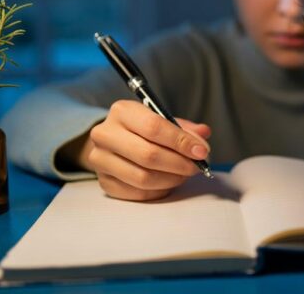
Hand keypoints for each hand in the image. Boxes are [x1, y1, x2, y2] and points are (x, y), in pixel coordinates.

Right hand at [86, 100, 210, 200]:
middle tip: (195, 166)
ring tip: (184, 174)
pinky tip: (168, 182)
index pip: (154, 127)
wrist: (112, 141)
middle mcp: (105, 134)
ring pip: (143, 177)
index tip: (201, 151)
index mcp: (122, 111)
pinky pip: (138, 193)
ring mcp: (100, 160)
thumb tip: (203, 135)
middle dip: (179, 163)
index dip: (181, 142)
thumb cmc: (141, 129)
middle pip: (148, 155)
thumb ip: (184, 128)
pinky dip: (159, 190)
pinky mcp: (103, 182)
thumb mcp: (161, 120)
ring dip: (171, 179)